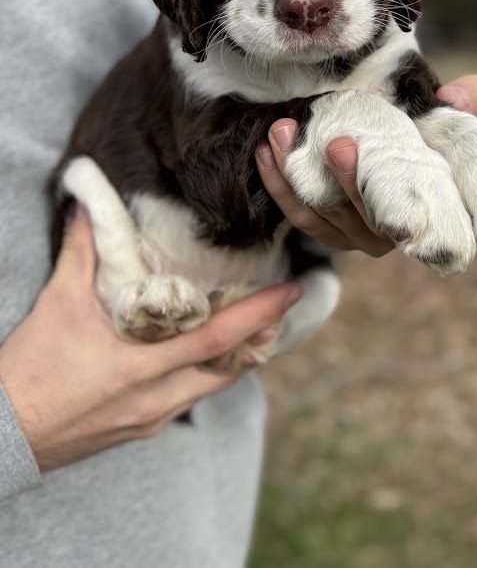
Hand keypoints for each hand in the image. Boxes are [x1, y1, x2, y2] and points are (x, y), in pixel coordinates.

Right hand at [0, 208, 301, 471]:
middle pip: (227, 367)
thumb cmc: (30, 367)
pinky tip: (211, 354)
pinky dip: (209, 373)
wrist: (4, 434)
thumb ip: (83, 249)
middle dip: (262, 333)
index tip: (290, 291)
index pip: (216, 337)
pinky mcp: (143, 430)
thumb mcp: (57, 302)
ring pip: (212, 385)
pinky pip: (190, 398)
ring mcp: (152, 418)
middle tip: (286, 302)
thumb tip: (92, 201)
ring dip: (238, 356)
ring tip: (258, 324)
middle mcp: (155, 398)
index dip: (258, 314)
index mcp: (140, 365)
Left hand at [256, 74, 476, 255]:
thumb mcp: (453, 123)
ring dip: (289, 174)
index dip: (359, 180)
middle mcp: (385, 237)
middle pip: (347, 212)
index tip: (342, 143)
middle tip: (301, 130)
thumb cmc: (431, 140)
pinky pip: (297, 214)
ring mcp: (351, 237)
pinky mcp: (326, 231)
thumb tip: (459, 94)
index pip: (389, 210)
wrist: (397, 153)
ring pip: (314, 214)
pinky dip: (277, 184)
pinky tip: (267, 151)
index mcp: (421, 215)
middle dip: (323, 172)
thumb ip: (467, 105)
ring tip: (279, 132)